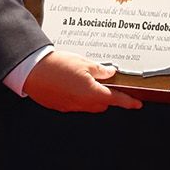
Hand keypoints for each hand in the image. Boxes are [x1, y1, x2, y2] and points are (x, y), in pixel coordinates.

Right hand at [23, 51, 143, 112]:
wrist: (32, 71)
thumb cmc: (56, 65)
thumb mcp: (84, 62)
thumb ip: (100, 70)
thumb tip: (110, 73)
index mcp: (92, 92)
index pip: (116, 99)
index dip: (128, 102)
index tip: (137, 104)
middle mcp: (82, 103)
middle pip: (102, 103)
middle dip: (107, 95)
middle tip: (105, 81)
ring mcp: (71, 106)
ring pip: (89, 105)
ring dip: (92, 96)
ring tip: (84, 79)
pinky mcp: (60, 106)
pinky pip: (75, 104)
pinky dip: (78, 96)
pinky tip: (71, 84)